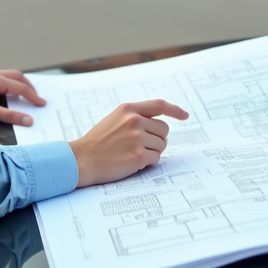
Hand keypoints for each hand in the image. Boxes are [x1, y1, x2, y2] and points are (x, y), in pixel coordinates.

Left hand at [0, 67, 46, 125]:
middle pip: (19, 77)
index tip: (41, 103)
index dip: (33, 97)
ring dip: (20, 83)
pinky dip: (11, 81)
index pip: (21, 88)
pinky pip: (3, 75)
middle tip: (36, 97)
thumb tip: (27, 120)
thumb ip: (9, 116)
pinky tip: (10, 89)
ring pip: (11, 74)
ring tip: (26, 93)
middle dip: (29, 87)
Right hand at [68, 100, 189, 187]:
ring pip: (161, 145)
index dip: (175, 110)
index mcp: (128, 109)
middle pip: (164, 130)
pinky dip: (147, 162)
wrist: (83, 159)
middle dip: (157, 139)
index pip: (159, 105)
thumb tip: (159, 123)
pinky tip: (132, 162)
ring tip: (132, 153)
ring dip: (152, 152)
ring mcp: (137, 138)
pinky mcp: (138, 156)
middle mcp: (134, 121)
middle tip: (141, 146)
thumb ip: (135, 116)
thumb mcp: (114, 119)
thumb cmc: (98, 142)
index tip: (185, 115)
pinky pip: (155, 159)